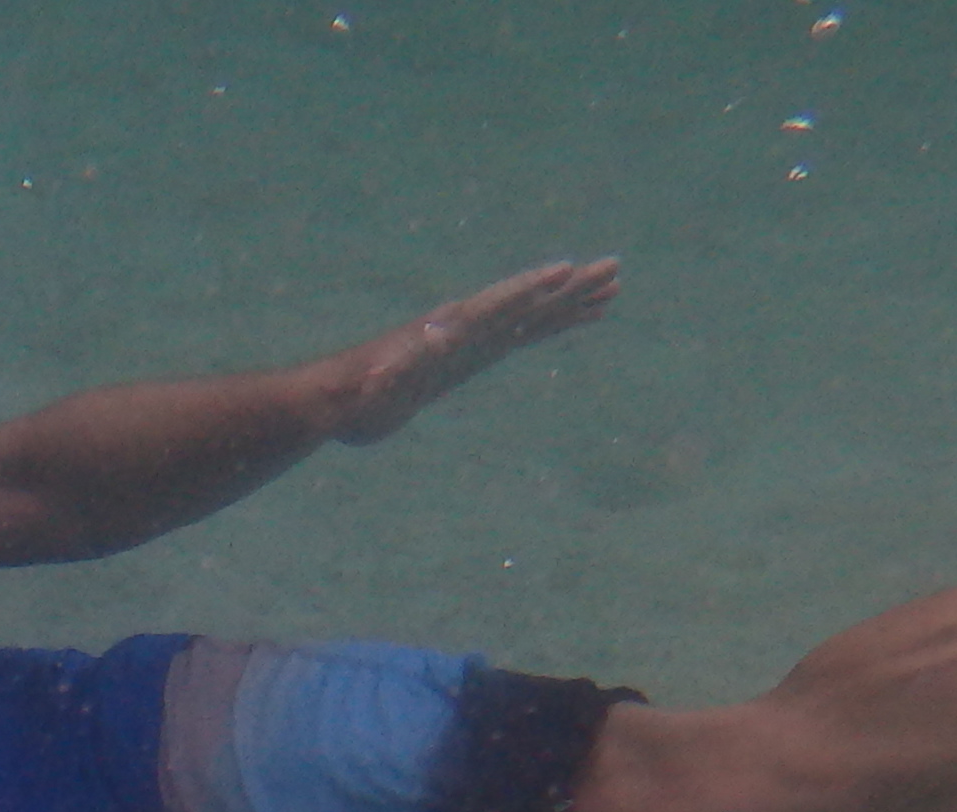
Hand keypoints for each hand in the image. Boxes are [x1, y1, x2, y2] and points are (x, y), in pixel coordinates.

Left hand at [324, 257, 620, 445]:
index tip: (567, 271)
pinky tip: (581, 320)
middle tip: (614, 267)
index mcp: (450, 329)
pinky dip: (555, 326)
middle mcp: (469, 326)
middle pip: (529, 300)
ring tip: (613, 287)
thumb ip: (389, 374)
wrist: (342, 399)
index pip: (498, 303)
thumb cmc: (354, 397)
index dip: (530, 288)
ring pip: (535, 314)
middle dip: (571, 286)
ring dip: (573, 301)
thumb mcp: (371, 388)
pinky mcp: (476, 356)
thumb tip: (413, 355)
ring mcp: (476, 339)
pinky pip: (526, 336)